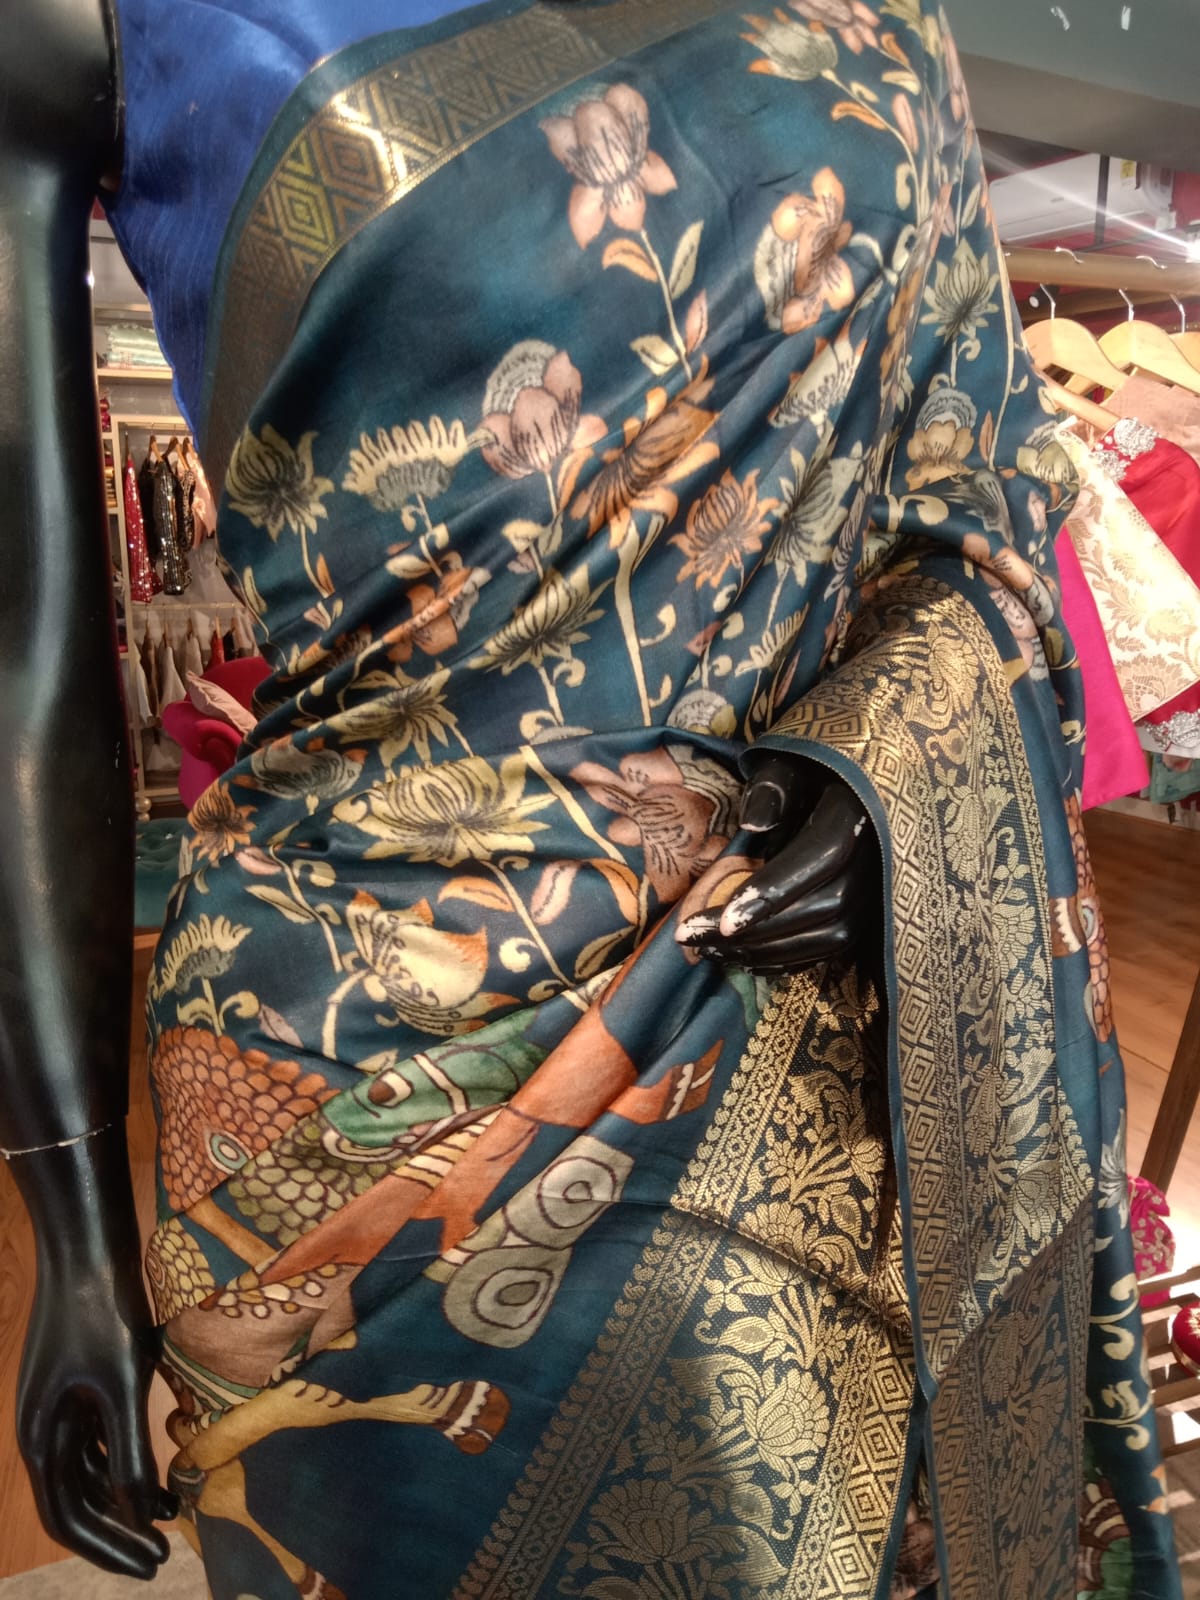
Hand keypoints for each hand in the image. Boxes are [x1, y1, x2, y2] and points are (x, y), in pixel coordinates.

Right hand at [10, 1128, 174, 1576]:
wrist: (90, 1249)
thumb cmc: (104, 1313)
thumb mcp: (123, 1384)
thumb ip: (128, 1450)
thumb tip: (139, 1513)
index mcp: (42, 1438)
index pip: (68, 1517)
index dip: (107, 1547)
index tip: (151, 1563)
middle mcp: (43, 1430)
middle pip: (78, 1502)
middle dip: (118, 1533)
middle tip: (163, 1555)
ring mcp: (61, 1408)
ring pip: (89, 1474)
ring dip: (123, 1500)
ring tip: (169, 1519)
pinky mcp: (80, 1386)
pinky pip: (97, 1442)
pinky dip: (125, 1464)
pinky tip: (160, 1475)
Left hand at [677, 751, 879, 972]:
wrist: (845, 792)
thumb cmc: (806, 776)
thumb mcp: (786, 764)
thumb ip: (771, 787)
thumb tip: (754, 824)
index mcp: (855, 812)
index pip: (820, 856)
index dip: (774, 890)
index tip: (725, 921)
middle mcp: (876, 858)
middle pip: (822, 906)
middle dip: (756, 931)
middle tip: (693, 937)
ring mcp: (875, 892)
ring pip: (827, 936)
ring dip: (766, 950)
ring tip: (708, 949)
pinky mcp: (865, 917)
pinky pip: (829, 949)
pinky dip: (785, 960)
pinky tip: (740, 959)